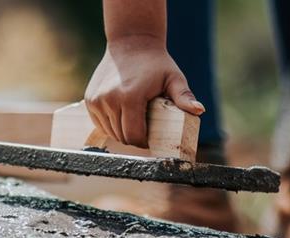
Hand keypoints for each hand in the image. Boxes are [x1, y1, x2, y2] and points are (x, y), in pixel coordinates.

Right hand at [84, 36, 203, 147]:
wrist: (131, 42)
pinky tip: (121, 117)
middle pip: (122, 136)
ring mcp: (97, 100)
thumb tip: (199, 110)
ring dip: (121, 132)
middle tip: (145, 131)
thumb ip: (184, 96)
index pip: (134, 136)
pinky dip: (110, 125)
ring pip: (110, 132)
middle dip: (134, 138)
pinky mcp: (90, 100)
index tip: (151, 138)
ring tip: (134, 122)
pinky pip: (100, 123)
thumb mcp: (174, 78)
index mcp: (130, 97)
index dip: (144, 142)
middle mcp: (109, 100)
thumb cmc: (156, 63)